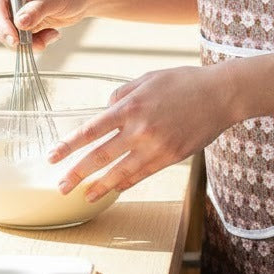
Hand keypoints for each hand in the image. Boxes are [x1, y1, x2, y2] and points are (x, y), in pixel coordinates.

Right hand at [0, 0, 91, 51]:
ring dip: (27, 41)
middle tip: (32, 45)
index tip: (13, 37)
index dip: (1, 21)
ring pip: (8, 34)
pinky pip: (21, 39)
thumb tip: (19, 23)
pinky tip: (52, 35)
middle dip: (12, 36)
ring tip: (50, 36)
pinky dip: (35, 42)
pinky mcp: (25, 23)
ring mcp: (17, 10)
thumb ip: (37, 10)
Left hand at [49, 64, 235, 203]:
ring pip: (120, 172)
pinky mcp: (171, 157)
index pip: (91, 130)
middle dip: (77, 173)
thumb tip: (105, 110)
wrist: (220, 94)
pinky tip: (114, 188)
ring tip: (84, 195)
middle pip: (100, 156)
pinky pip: (142, 174)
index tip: (53, 156)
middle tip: (60, 186)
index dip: (69, 146)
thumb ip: (123, 94)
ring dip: (98, 186)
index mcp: (131, 106)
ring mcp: (156, 146)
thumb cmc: (184, 82)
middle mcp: (140, 129)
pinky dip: (125, 183)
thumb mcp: (148, 78)